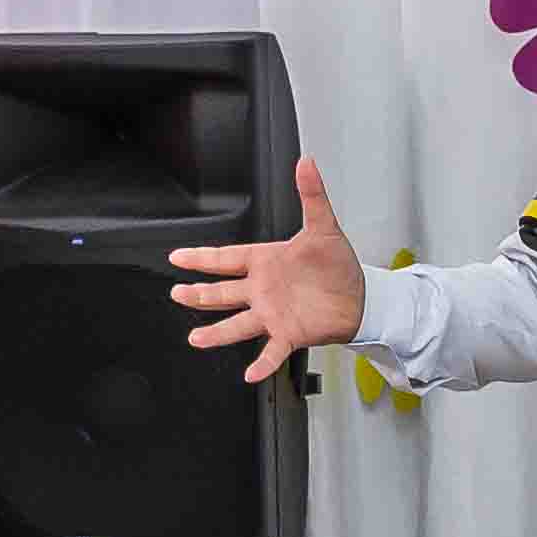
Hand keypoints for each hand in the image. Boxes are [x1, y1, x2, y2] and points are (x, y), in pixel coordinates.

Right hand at [171, 158, 371, 386]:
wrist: (360, 297)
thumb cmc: (338, 265)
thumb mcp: (324, 226)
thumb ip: (312, 195)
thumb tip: (306, 162)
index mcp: (265, 261)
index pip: (226, 258)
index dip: (200, 257)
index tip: (177, 256)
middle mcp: (262, 289)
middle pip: (222, 293)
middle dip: (197, 294)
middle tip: (176, 293)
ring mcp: (272, 314)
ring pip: (237, 323)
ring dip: (216, 333)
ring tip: (196, 339)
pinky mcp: (288, 333)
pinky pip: (271, 351)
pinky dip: (262, 363)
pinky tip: (249, 374)